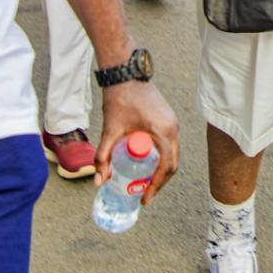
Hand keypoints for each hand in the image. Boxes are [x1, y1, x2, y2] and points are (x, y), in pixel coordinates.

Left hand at [95, 81, 179, 205]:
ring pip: (172, 155)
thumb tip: (98, 182)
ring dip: (161, 171)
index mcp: (164, 132)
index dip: (156, 186)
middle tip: (144, 195)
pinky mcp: (169, 119)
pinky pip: (170, 145)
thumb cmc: (120, 100)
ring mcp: (173, 123)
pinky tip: (147, 164)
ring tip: (145, 182)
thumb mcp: (110, 130)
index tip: (144, 199)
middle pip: (172, 164)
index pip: (165, 167)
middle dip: (159, 182)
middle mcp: (173, 128)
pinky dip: (162, 158)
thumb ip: (103, 157)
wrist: (126, 74)